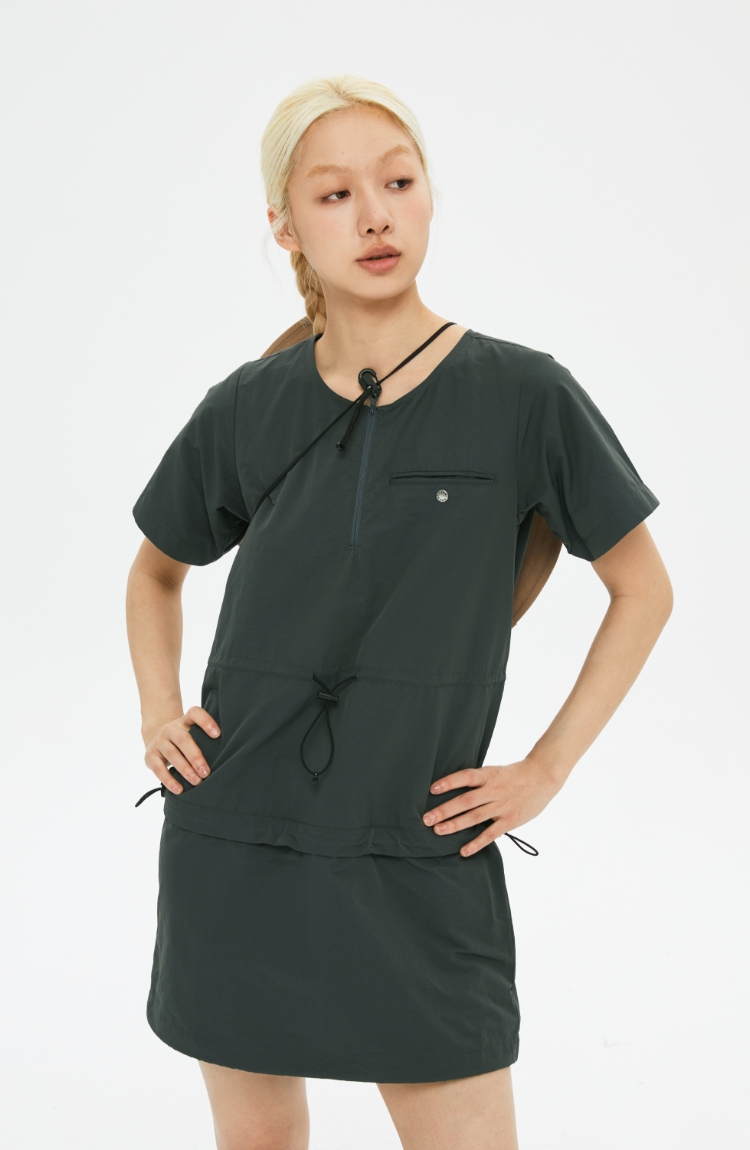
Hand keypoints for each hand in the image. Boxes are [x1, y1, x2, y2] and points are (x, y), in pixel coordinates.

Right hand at [142, 706, 219, 794]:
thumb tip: (227, 756)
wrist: (156, 737)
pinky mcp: (150, 755)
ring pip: (172, 754)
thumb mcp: (192, 733)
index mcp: (185, 721)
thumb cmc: (184, 739)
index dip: (206, 722)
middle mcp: (171, 729)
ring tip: (197, 782)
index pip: (195, 714)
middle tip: (206, 772)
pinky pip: (158, 768)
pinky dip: (168, 780)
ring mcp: (159, 741)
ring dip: (185, 769)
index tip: (218, 735)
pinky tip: (179, 789)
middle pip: (183, 739)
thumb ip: (205, 739)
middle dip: (196, 757)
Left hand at [422, 757, 562, 856]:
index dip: (449, 782)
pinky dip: (477, 843)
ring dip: (455, 825)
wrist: (543, 776)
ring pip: (475, 817)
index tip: (432, 789)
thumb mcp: (496, 771)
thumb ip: (479, 781)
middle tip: (427, 818)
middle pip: (465, 800)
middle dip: (445, 810)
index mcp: (489, 775)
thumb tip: (455, 789)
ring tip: (438, 831)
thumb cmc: (516, 774)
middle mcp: (493, 790)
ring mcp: (502, 806)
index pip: (466, 777)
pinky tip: (464, 850)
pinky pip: (491, 833)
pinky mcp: (510, 820)